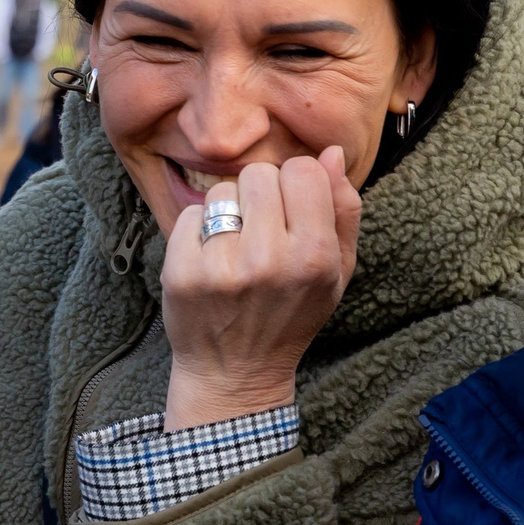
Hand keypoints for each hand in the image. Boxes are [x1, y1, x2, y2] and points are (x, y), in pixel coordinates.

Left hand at [159, 149, 361, 429]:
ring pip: (221, 191)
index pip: (302, 170)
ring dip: (228, 211)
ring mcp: (221, 267)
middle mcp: (269, 260)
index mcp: (315, 256)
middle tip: (262, 230)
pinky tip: (210, 260)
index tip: (291, 209)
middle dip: (260, 195)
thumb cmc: (291, 315)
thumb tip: (332, 152)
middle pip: (258, 174)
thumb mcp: (336, 272)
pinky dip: (197, 230)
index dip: (295, 183)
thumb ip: (342, 210)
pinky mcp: (181, 272)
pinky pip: (188, 214)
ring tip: (236, 248)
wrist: (235, 372)